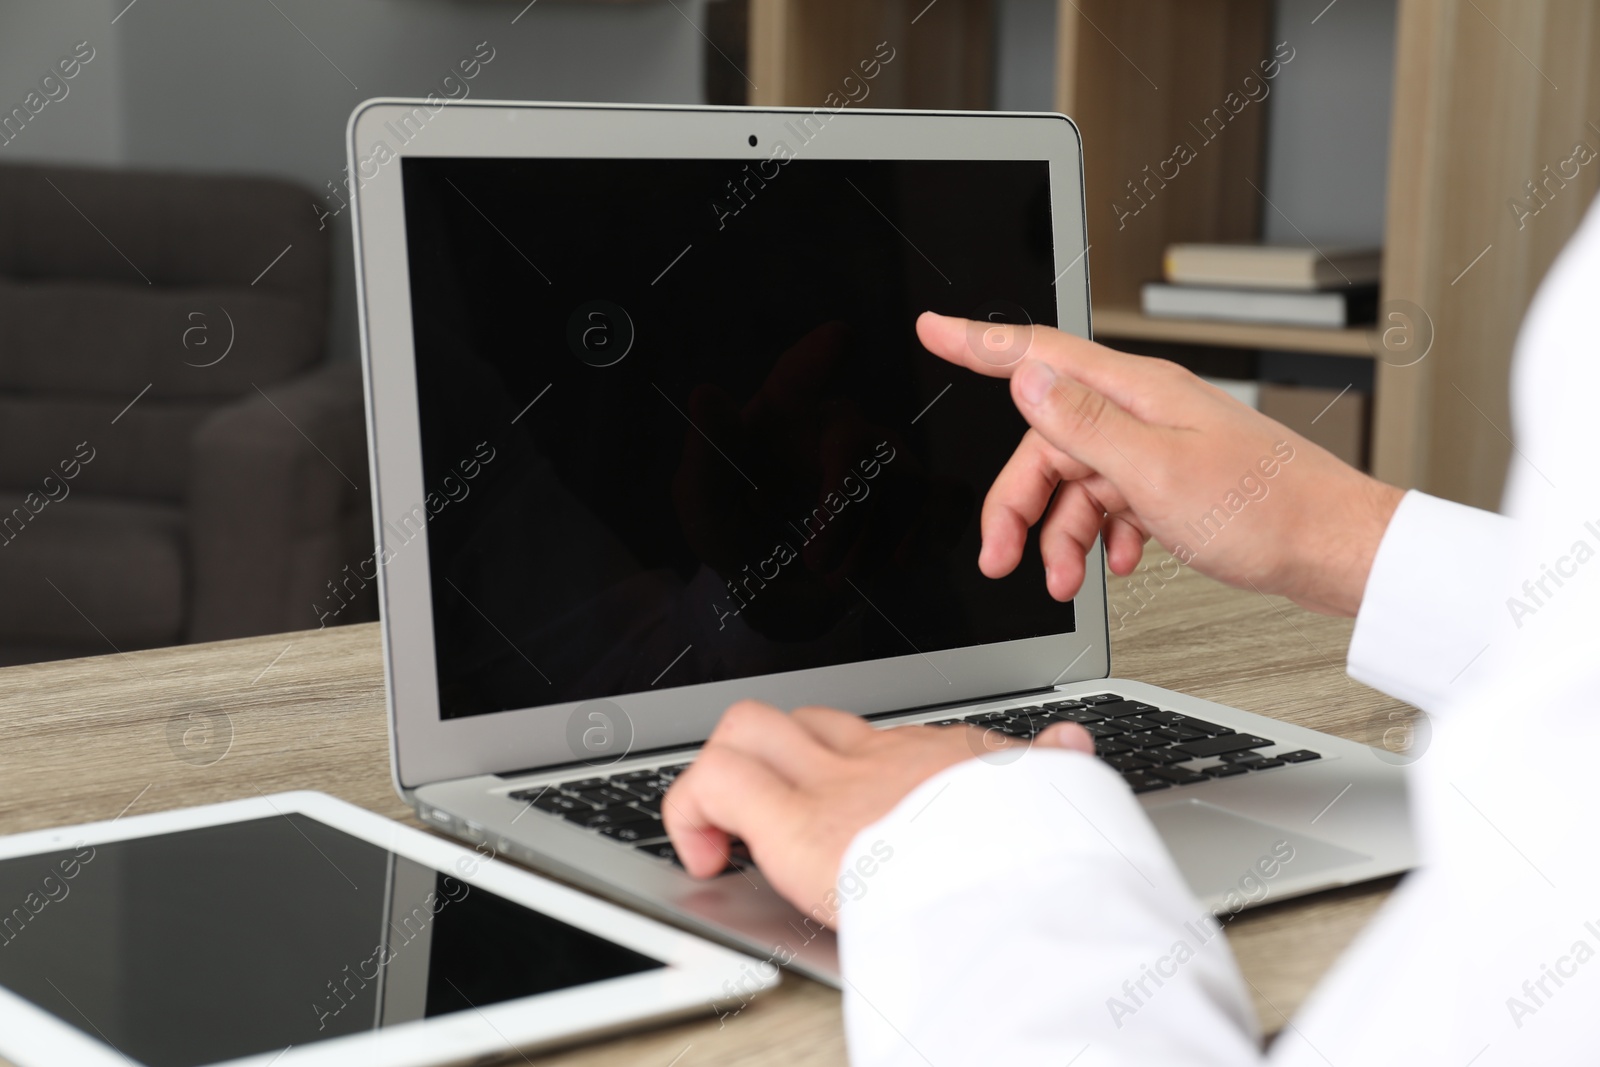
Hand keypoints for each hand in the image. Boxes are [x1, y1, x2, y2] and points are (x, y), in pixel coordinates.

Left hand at [662, 700, 1092, 922]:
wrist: (1029, 872)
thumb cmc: (1044, 848)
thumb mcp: (1055, 796)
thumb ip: (1053, 770)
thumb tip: (1075, 744)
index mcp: (939, 763)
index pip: (877, 742)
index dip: (846, 768)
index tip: (847, 811)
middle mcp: (880, 758)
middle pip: (806, 720)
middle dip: (777, 763)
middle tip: (775, 822)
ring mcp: (833, 781)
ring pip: (748, 727)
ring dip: (724, 778)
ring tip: (728, 838)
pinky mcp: (795, 821)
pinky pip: (714, 780)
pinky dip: (690, 811)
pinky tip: (704, 856)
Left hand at [670, 322, 955, 639]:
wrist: (781, 597)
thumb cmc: (738, 537)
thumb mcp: (704, 507)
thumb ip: (707, 455)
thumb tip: (705, 392)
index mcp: (782, 419)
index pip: (796, 378)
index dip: (816, 360)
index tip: (840, 338)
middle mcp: (838, 429)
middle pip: (859, 443)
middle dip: (841, 510)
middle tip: (817, 563)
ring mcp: (887, 462)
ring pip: (906, 479)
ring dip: (875, 540)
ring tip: (842, 578)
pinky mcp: (922, 499)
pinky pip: (946, 497)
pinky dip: (931, 531)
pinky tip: (904, 560)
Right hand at [916, 312, 1403, 615]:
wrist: (1336, 551)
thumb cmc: (1267, 513)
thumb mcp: (1157, 472)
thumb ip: (1084, 424)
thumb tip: (1025, 377)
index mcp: (1136, 393)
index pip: (1037, 354)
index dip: (976, 343)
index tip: (932, 330)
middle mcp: (1145, 410)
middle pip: (1047, 441)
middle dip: (1018, 503)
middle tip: (1001, 557)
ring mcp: (1161, 445)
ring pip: (1078, 480)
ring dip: (1062, 533)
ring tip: (1068, 581)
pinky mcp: (1175, 480)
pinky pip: (1113, 501)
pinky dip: (1103, 535)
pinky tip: (1117, 563)